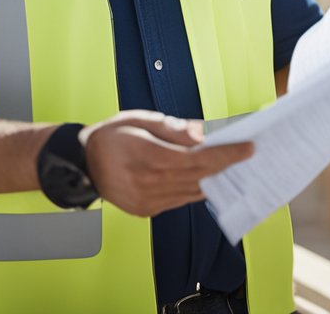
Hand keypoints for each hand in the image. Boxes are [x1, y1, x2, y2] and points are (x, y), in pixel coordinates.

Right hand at [79, 110, 253, 217]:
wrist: (82, 165)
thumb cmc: (111, 136)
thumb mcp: (138, 119)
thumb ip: (171, 128)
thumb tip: (200, 134)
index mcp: (148, 156)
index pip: (198, 158)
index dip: (226, 155)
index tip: (247, 149)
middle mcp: (149, 183)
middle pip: (199, 176)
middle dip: (225, 166)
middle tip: (245, 156)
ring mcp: (148, 201)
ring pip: (192, 192)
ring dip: (213, 180)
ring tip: (230, 166)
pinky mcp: (146, 211)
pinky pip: (179, 200)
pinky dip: (194, 189)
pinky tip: (204, 178)